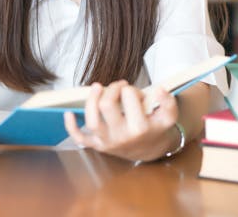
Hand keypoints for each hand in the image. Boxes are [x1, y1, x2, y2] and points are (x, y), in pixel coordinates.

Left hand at [63, 80, 178, 161]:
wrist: (150, 150)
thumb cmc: (156, 128)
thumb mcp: (168, 117)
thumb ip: (168, 103)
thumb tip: (160, 90)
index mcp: (139, 128)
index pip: (130, 97)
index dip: (132, 90)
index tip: (135, 93)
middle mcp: (121, 136)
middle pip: (107, 105)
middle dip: (111, 89)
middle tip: (119, 87)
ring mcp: (107, 142)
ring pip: (91, 120)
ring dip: (90, 100)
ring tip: (97, 87)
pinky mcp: (97, 145)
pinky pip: (79, 138)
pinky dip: (71, 126)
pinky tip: (69, 113)